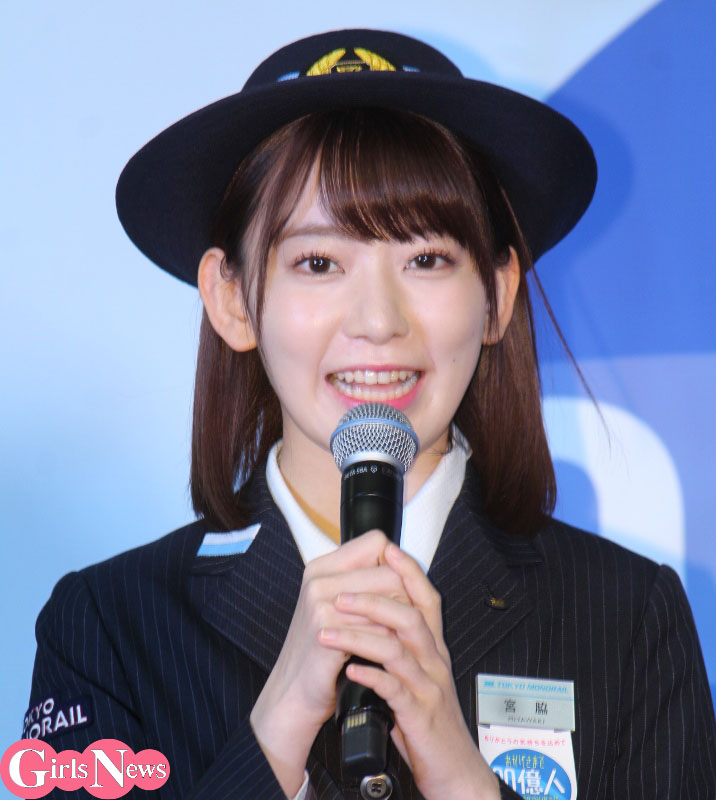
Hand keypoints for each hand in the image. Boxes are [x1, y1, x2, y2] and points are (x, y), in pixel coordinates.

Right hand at [250, 530, 406, 795]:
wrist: (294, 693)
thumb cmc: (321, 651)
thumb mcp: (336, 607)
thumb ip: (361, 582)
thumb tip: (404, 568)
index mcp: (322, 567)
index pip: (376, 542)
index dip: (394, 563)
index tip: (399, 588)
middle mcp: (319, 578)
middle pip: (388, 569)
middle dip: (405, 596)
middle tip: (406, 619)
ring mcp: (320, 603)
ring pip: (387, 597)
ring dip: (400, 619)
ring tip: (402, 636)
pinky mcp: (326, 630)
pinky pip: (376, 626)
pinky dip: (390, 639)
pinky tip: (390, 651)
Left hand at [320, 542, 499, 799]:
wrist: (454, 769)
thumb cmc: (428, 719)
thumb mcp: (418, 674)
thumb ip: (402, 644)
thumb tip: (374, 613)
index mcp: (433, 647)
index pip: (426, 597)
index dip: (408, 570)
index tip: (384, 548)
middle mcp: (434, 660)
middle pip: (411, 614)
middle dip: (374, 598)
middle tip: (339, 594)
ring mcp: (429, 686)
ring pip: (400, 648)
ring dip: (362, 635)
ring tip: (330, 630)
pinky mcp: (420, 715)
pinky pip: (396, 690)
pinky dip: (371, 676)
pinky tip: (350, 672)